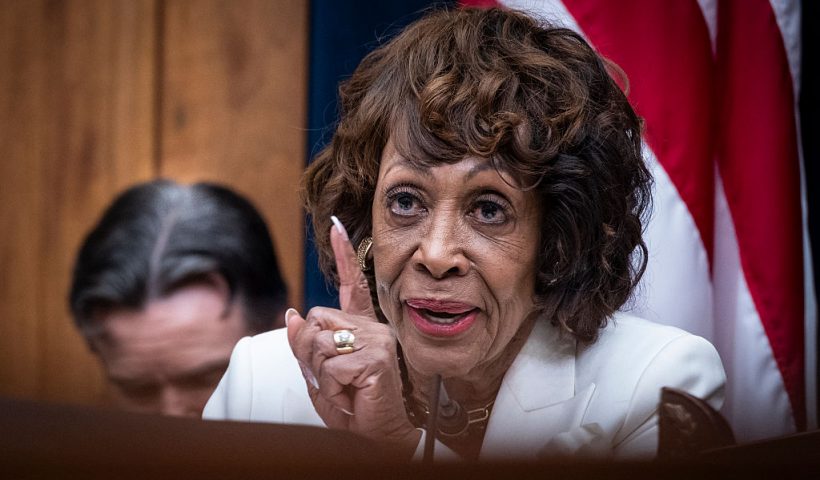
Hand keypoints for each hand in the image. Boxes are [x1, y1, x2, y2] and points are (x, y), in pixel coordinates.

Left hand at [286, 220, 419, 455]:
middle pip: (315, 319)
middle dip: (310, 354)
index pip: (352, 285)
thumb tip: (292, 314)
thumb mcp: (320, 376)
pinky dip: (331, 387)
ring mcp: (377, 340)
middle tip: (333, 380)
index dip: (343, 254)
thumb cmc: (355, 409)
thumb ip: (306, 346)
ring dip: (320, 374)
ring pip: (318, 342)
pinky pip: (331, 365)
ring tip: (344, 390)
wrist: (376, 438)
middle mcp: (373, 328)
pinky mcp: (377, 357)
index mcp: (362, 328)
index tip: (336, 226)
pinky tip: (351, 395)